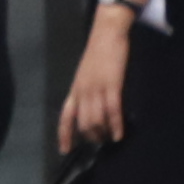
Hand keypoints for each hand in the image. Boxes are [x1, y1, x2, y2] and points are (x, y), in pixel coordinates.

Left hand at [60, 13, 136, 156]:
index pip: (65, 116)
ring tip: (110, 139)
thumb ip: (86, 91)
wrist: (106, 33)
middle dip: (91, 136)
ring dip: (103, 133)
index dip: (64, 135)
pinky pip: (112, 110)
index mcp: (75, 89)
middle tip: (100, 142)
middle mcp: (82, 91)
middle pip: (82, 123)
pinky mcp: (112, 84)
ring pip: (96, 120)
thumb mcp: (85, 75)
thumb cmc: (98, 53)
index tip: (64, 150)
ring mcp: (96, 88)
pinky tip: (119, 134)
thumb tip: (90, 108)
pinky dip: (116, 125)